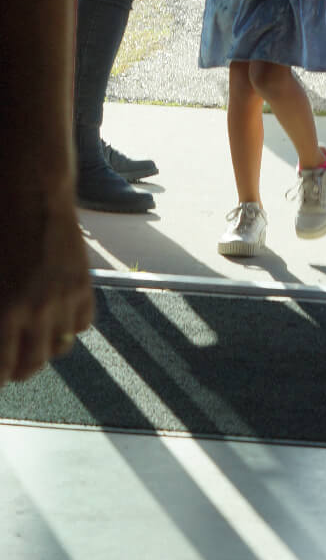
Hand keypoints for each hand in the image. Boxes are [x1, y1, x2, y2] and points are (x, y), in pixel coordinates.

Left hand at [0, 186, 92, 385]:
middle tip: (12, 361)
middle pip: (32, 366)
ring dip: (46, 346)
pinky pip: (81, 324)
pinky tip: (56, 313)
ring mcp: (63, 298)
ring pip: (60, 348)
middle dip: (19, 369)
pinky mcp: (83, 284)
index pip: (2, 371)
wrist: (29, 189)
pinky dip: (70, 325)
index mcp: (3, 311)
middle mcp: (35, 310)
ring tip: (34, 335)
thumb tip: (1, 330)